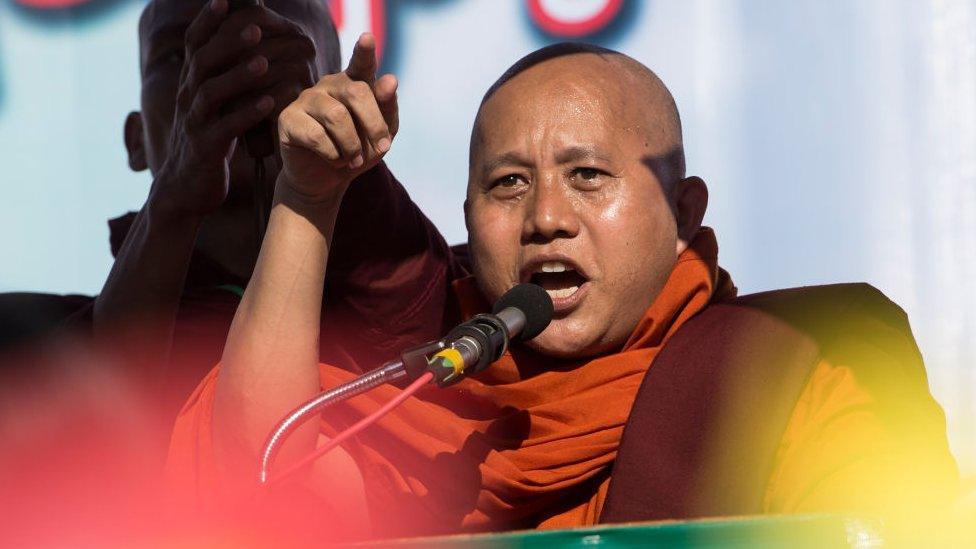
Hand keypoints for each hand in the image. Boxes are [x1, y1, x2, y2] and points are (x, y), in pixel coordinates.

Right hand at [152, 0, 318, 219]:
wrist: (188, 187)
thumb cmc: (211, 139)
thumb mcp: (215, 104)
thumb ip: (225, 74)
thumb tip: (249, 40)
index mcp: (191, 83)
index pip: (194, 44)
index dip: (206, 21)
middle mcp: (188, 97)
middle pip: (202, 62)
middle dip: (228, 42)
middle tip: (255, 27)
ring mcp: (194, 123)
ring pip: (211, 93)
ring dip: (239, 76)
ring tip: (264, 62)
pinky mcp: (206, 148)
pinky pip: (226, 128)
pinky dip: (247, 114)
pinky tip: (270, 103)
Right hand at [277, 33, 398, 202]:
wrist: (327, 180)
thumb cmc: (358, 152)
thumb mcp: (382, 134)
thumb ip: (388, 108)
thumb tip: (390, 80)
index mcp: (354, 83)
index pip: (361, 63)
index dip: (364, 51)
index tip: (367, 38)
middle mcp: (329, 85)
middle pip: (356, 92)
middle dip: (374, 124)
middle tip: (382, 148)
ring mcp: (306, 99)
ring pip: (337, 116)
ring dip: (353, 146)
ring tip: (353, 159)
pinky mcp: (288, 119)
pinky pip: (317, 136)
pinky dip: (334, 155)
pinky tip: (334, 159)